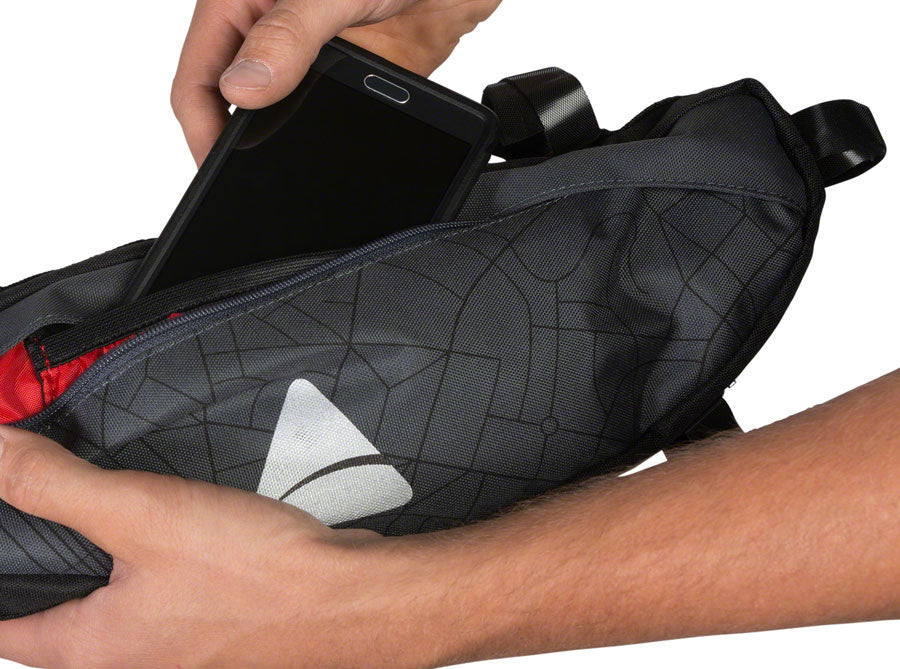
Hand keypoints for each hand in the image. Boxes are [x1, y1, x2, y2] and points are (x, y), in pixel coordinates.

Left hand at [0, 426, 464, 667]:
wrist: (350, 597)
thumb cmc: (257, 577)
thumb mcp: (139, 513)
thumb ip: (54, 484)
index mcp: (92, 648)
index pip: (4, 624)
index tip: (4, 532)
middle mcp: (131, 659)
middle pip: (62, 613)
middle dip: (54, 559)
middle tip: (60, 504)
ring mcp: (179, 647)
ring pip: (122, 600)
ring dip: (114, 557)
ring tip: (122, 508)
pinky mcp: (220, 625)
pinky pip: (171, 592)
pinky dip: (162, 558)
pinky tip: (187, 522)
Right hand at [171, 0, 502, 164]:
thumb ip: (288, 33)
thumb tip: (244, 87)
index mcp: (242, 2)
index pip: (199, 76)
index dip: (203, 128)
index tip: (217, 168)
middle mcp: (268, 34)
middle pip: (233, 105)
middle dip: (238, 143)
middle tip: (255, 181)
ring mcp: (306, 62)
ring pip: (277, 119)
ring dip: (284, 144)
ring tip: (295, 174)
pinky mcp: (344, 81)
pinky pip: (322, 121)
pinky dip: (324, 141)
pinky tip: (334, 154)